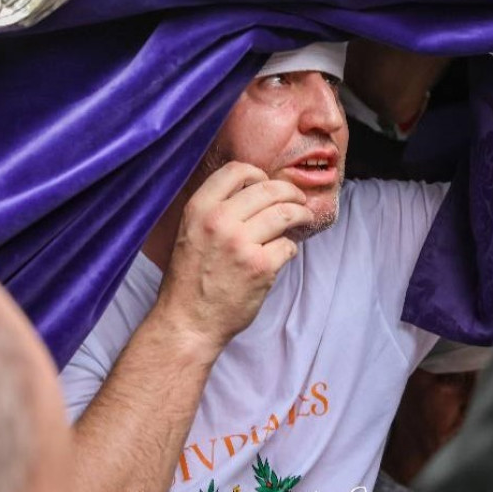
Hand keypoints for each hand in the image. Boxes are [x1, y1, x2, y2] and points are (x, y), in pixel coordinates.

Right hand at [155, 161, 312, 350]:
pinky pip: (288, 246)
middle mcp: (219, 221)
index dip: (258, 173)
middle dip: (290, 192)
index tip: (267, 183)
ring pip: (285, 213)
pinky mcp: (260, 267)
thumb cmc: (190, 279)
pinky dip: (290, 248)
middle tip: (298, 200)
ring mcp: (241, 243)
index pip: (237, 170)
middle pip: (269, 189)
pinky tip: (283, 253)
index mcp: (199, 208)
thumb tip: (254, 190)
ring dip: (301, 214)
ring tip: (304, 217)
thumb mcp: (190, 232)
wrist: (188, 322)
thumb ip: (215, 209)